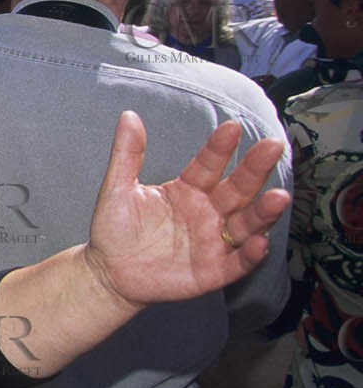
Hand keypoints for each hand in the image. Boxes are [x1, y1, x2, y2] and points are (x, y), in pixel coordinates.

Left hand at [84, 113, 289, 310]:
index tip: (231, 127)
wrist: (108, 272)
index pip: (209, 164)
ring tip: (279, 197)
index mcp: (188, 189)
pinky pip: (237, 262)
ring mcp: (213, 241)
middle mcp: (208, 212)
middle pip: (238, 189)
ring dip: (264, 212)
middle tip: (272, 146)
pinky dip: (251, 254)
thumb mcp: (118, 189)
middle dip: (255, 169)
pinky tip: (260, 242)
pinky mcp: (213, 271)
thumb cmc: (114, 229)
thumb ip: (127, 154)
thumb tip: (128, 115)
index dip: (220, 148)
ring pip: (246, 224)